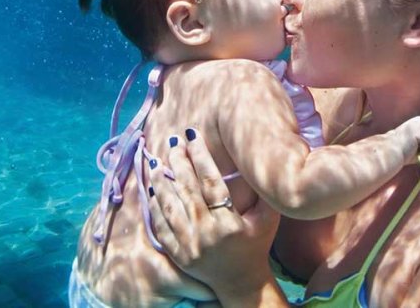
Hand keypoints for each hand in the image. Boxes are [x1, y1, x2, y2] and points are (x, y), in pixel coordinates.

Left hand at [147, 129, 280, 301]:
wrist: (241, 283)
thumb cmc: (257, 246)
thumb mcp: (268, 220)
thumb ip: (264, 194)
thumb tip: (257, 161)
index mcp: (228, 223)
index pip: (210, 182)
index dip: (201, 156)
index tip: (193, 135)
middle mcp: (206, 233)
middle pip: (187, 190)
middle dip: (179, 162)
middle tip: (173, 141)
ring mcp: (189, 245)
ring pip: (170, 207)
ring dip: (161, 181)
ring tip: (156, 161)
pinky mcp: (178, 254)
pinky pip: (162, 227)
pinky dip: (155, 207)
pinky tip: (152, 190)